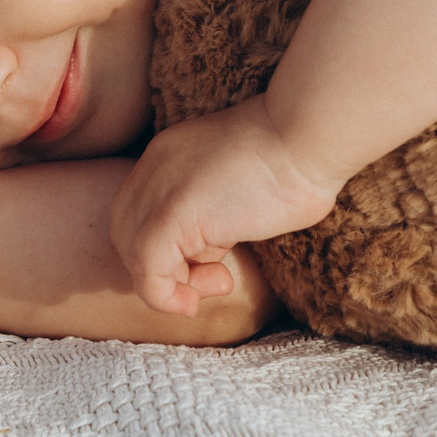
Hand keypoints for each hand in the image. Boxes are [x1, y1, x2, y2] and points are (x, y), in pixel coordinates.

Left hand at [108, 96, 341, 316]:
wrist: (310, 136)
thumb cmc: (297, 160)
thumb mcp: (239, 187)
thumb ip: (215, 215)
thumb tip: (212, 253)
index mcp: (169, 155)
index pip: (139, 212)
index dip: (165, 247)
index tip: (211, 263)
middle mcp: (155, 167)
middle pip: (127, 232)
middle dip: (163, 268)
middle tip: (216, 278)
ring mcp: (160, 189)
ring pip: (133, 254)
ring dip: (170, 287)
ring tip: (219, 284)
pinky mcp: (173, 214)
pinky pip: (148, 271)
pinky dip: (164, 297)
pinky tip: (197, 301)